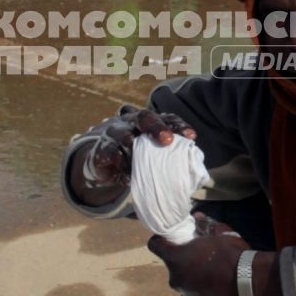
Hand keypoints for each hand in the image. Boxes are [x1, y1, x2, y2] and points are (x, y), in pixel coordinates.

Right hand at [71, 107, 196, 203]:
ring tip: (138, 154)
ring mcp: (114, 133)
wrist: (102, 157)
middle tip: (167, 140)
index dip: (179, 126)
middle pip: (145, 118)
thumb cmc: (136, 154)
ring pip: (122, 134)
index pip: (167, 118)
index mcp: (149, 121)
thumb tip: (193, 174)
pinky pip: (108, 153)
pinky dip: (116, 163)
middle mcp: (131, 122)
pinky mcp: (101, 149)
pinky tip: (126, 177)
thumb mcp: (152, 152)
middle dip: (157, 127)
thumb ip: (168, 157)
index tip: (191, 137)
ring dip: (131, 143)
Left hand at [147, 214, 246, 295]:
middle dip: (183, 262)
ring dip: (193, 280)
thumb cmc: (232, 253)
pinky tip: (218, 290)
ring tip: (212, 276)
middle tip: (201, 258)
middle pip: (173, 267)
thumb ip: (205, 224)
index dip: (162, 241)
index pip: (154, 245)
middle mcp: (175, 280)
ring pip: (185, 285)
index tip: (172, 240)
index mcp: (175, 258)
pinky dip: (203, 295)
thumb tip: (197, 216)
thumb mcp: (221, 232)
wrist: (250, 282)